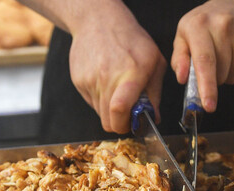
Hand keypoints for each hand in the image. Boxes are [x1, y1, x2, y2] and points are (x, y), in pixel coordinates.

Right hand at [68, 7, 165, 132]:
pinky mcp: (78, 81)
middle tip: (128, 115)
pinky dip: (101, 100)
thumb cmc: (132, 40)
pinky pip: (91, 102)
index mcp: (130, 75)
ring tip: (118, 93)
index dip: (125, 125)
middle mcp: (107, 79)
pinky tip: (107, 83)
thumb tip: (154, 118)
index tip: (132, 125)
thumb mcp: (155, 62)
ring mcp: (89, 80)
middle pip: (108, 120)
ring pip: (99, 113)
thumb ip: (155, 93)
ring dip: (110, 111)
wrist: (98, 21)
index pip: (120, 109)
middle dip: (119, 123)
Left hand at [171, 0, 233, 111]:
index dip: (207, 86)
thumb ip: (180, 58)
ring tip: (224, 59)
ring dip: (228, 75)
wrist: (230, 4)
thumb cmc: (203, 23)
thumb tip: (183, 78)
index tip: (208, 105)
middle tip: (212, 67)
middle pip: (221, 72)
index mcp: (199, 26)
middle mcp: (223, 25)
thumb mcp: (183, 36)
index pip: (205, 61)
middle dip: (215, 80)